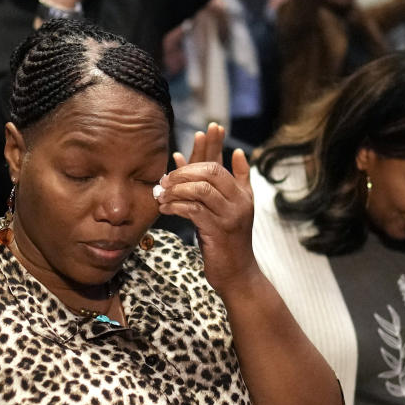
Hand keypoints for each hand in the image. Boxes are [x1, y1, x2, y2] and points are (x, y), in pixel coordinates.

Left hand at [159, 128, 257, 295]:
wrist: (238, 274)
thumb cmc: (229, 241)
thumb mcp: (231, 209)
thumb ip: (230, 182)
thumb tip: (228, 152)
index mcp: (242, 194)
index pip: (222, 163)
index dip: (212, 146)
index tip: (204, 130)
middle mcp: (239, 202)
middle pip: (210, 172)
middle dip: (184, 172)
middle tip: (166, 179)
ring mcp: (230, 216)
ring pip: (201, 189)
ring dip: (177, 189)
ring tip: (163, 194)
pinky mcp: (218, 231)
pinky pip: (194, 210)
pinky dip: (177, 206)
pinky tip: (166, 208)